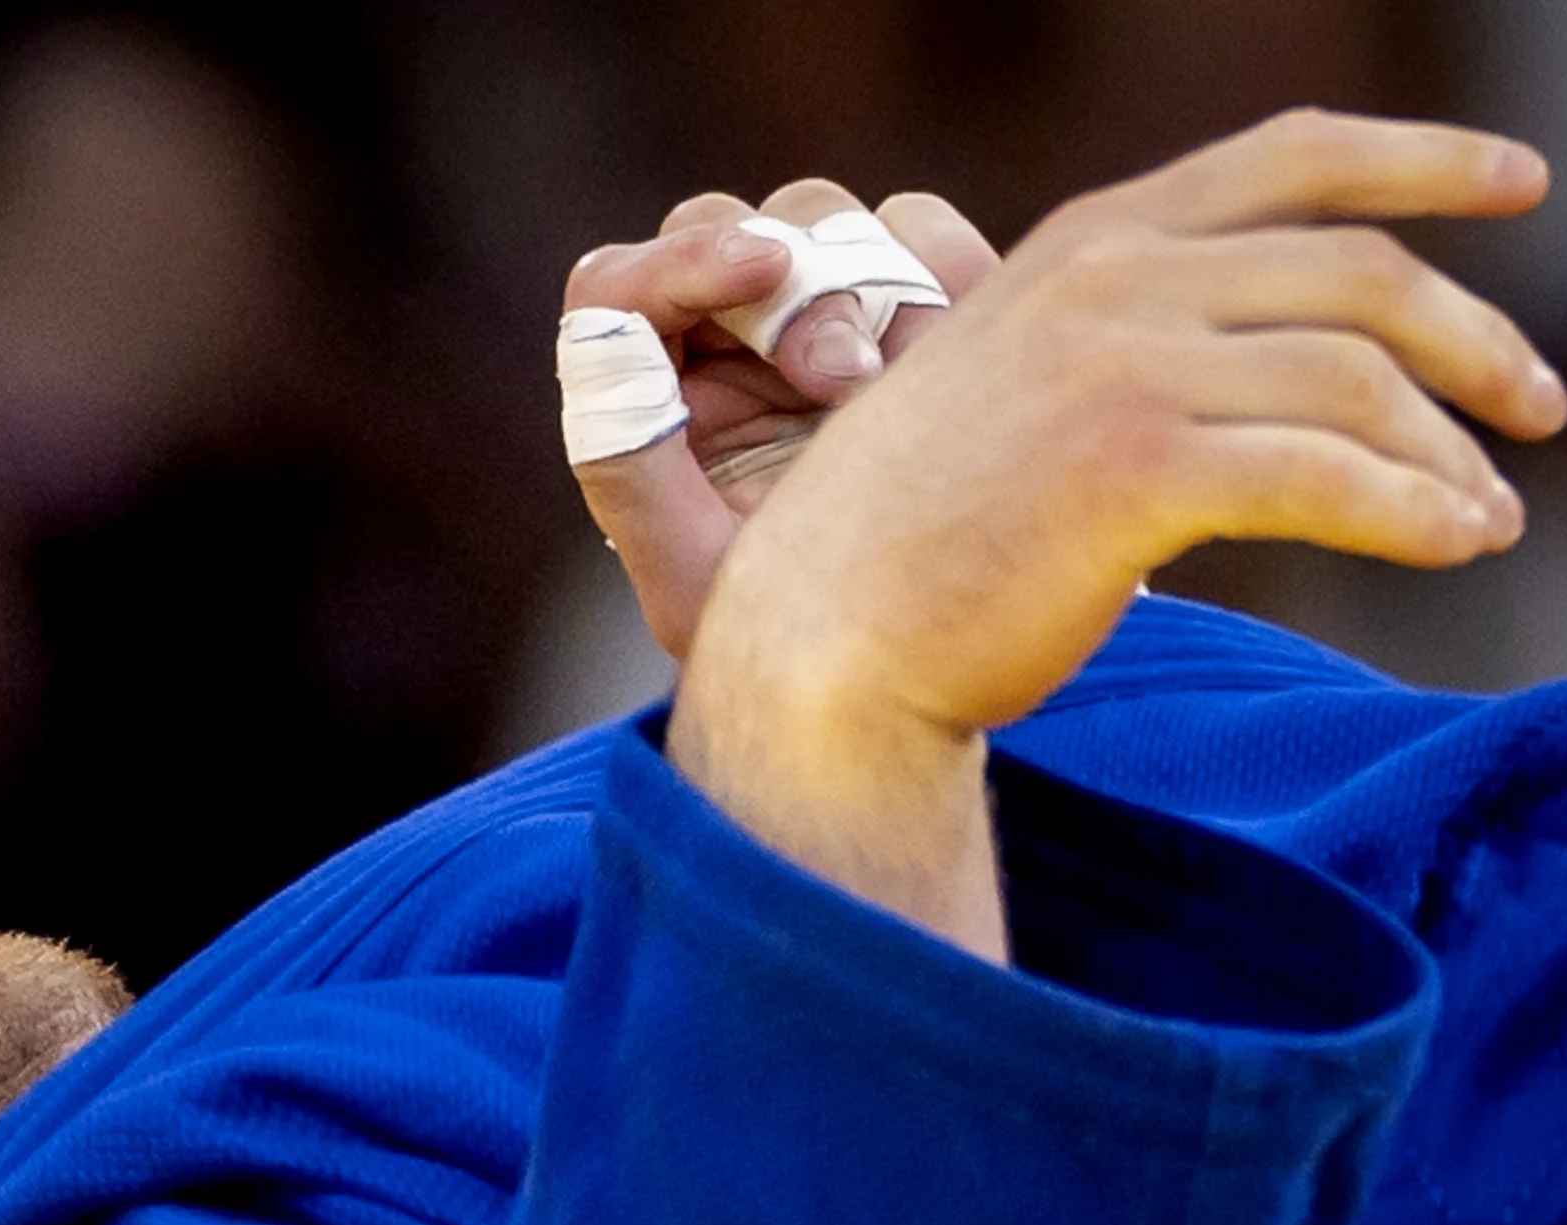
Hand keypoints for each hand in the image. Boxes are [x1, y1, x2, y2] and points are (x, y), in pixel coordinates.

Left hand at [563, 179, 997, 657]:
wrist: (925, 665)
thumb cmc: (794, 650)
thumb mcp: (701, 586)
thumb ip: (631, 469)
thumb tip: (606, 333)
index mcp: (650, 411)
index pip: (619, 288)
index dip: (683, 258)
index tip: (763, 265)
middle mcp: (720, 351)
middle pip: (728, 227)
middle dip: (795, 287)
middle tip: (848, 382)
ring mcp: (816, 321)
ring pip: (823, 217)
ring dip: (872, 283)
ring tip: (907, 392)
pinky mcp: (911, 310)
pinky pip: (921, 231)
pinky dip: (942, 268)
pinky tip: (959, 354)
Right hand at [670, 111, 1566, 957]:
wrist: (821, 647)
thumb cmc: (912, 552)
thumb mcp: (1017, 392)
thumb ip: (1131, 350)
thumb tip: (1280, 382)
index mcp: (1086, 242)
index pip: (1293, 157)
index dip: (1424, 160)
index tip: (1523, 182)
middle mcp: (1110, 281)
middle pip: (1357, 275)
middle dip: (1475, 341)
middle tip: (1540, 408)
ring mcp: (1119, 369)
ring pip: (1357, 379)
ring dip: (1450, 451)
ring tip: (1491, 516)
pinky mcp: (1132, 473)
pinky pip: (1328, 478)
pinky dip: (1415, 511)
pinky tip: (1459, 543)